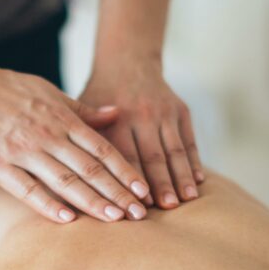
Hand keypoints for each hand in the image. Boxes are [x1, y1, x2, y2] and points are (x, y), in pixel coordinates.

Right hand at [0, 52, 151, 222]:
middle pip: (89, 168)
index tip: (144, 190)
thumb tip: (117, 113)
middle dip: (117, 192)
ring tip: (114, 219)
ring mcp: (21, 151)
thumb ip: (82, 109)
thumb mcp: (48, 91)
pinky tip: (68, 219)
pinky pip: (27, 189)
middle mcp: (46, 135)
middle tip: (140, 214)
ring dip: (92, 201)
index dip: (125, 170)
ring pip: (64, 181)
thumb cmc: (6, 89)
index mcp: (61, 117)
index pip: (102, 148)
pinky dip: (48, 205)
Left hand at [79, 60, 204, 209]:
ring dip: (182, 176)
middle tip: (168, 209)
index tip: (139, 205)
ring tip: (187, 199)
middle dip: (161, 184)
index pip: (125, 157)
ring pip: (175, 150)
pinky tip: (199, 180)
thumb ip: (82, 141)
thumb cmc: (98, 96)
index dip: (132, 182)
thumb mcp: (85, 110)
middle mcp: (141, 115)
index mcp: (116, 119)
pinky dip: (194, 160)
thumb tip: (69, 178)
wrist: (128, 61)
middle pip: (153, 156)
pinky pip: (189, 140)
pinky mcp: (181, 110)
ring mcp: (164, 112)